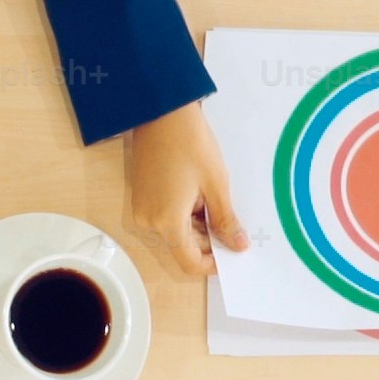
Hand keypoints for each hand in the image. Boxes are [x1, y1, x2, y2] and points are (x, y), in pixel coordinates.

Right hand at [121, 101, 244, 278]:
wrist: (162, 114)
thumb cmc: (191, 145)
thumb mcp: (216, 184)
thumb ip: (226, 220)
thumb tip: (238, 245)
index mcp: (167, 221)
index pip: (189, 262)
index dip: (212, 264)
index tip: (232, 253)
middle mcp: (148, 222)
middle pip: (182, 246)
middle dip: (208, 240)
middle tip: (231, 221)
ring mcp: (141, 209)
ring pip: (174, 232)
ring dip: (197, 225)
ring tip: (214, 199)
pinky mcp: (140, 197)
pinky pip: (164, 217)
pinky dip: (183, 214)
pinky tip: (197, 193)